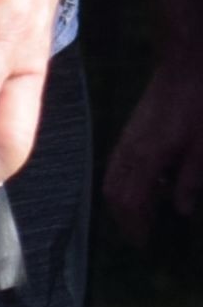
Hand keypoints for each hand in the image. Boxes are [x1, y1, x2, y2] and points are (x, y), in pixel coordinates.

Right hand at [106, 44, 202, 239]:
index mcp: (147, 157)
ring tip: (140, 215)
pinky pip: (118, 163)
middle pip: (114, 193)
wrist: (187, 62)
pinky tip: (145, 184)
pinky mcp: (132, 129)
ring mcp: (128, 137)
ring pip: (112, 178)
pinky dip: (124, 181)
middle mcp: (130, 149)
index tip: (145, 243)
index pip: (130, 202)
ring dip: (122, 201)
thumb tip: (181, 209)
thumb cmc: (200, 103)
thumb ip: (190, 179)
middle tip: (140, 236)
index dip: (136, 226)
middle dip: (124, 218)